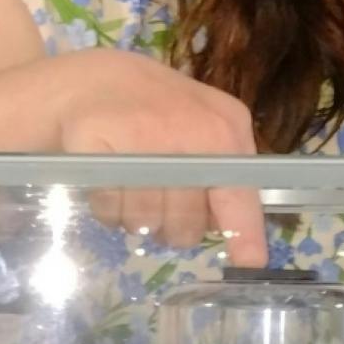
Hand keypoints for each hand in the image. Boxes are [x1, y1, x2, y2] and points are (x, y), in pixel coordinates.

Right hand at [51, 49, 268, 263]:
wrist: (93, 81)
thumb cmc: (159, 109)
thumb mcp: (208, 126)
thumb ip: (226, 171)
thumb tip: (230, 227)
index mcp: (222, 129)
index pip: (238, 193)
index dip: (244, 233)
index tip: (250, 262)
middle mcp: (185, 132)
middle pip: (187, 224)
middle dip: (174, 228)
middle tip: (162, 203)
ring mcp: (137, 137)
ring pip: (145, 222)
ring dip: (138, 218)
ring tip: (132, 187)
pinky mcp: (94, 144)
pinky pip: (108, 209)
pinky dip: (108, 208)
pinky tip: (109, 181)